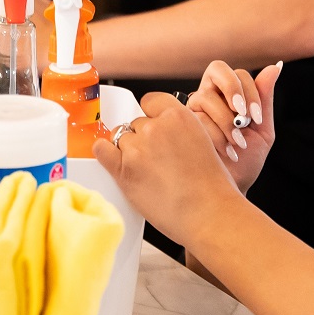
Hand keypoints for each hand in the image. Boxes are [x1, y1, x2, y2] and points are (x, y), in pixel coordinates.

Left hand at [94, 92, 243, 245]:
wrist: (208, 213)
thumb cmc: (212, 187)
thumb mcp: (203, 142)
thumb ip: (181, 131)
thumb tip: (166, 134)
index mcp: (179, 116)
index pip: (150, 101)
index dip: (150, 116)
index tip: (152, 126)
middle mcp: (156, 127)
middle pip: (135, 123)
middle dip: (141, 139)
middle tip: (154, 160)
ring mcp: (137, 148)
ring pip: (120, 138)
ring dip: (127, 151)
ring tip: (145, 171)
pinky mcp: (123, 169)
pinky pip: (102, 150)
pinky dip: (104, 154)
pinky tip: (113, 161)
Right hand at [187, 61, 281, 194]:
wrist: (233, 187)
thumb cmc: (246, 161)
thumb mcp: (262, 130)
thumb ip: (265, 99)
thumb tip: (275, 66)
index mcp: (230, 95)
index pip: (239, 74)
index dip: (249, 91)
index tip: (255, 117)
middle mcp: (210, 96)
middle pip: (217, 69)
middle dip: (233, 90)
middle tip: (242, 116)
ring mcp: (193, 109)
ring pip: (206, 96)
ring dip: (226, 122)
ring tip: (236, 143)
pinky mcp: (180, 126)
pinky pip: (196, 119)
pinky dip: (216, 137)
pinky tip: (225, 152)